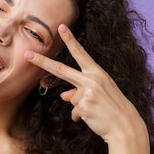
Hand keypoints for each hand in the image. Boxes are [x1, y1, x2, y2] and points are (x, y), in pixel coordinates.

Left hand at [25, 24, 147, 145]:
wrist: (126, 126)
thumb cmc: (113, 109)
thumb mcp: (99, 94)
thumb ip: (80, 90)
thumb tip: (63, 95)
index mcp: (97, 72)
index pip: (81, 53)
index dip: (70, 40)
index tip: (61, 28)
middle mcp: (92, 79)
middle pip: (61, 69)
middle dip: (42, 62)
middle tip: (27, 54)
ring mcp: (87, 91)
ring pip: (70, 98)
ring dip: (80, 108)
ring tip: (96, 111)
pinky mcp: (84, 105)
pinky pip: (74, 113)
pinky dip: (81, 118)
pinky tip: (94, 119)